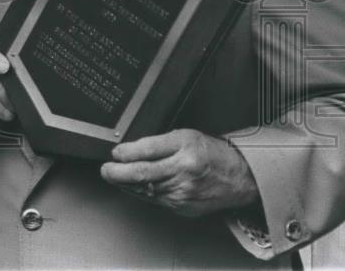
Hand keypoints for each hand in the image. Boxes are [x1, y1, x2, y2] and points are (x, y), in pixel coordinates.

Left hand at [100, 129, 259, 216]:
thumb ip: (156, 143)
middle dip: (118, 173)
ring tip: (115, 176)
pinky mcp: (182, 208)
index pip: (148, 151)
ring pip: (145, 190)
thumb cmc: (210, 153)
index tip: (115, 153)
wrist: (238, 178)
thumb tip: (128, 150)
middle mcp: (184, 172)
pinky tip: (134, 186)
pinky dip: (141, 193)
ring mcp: (183, 193)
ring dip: (126, 184)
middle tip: (106, 170)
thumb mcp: (184, 136)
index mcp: (185, 149)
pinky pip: (154, 200)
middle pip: (143, 174)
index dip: (127, 152)